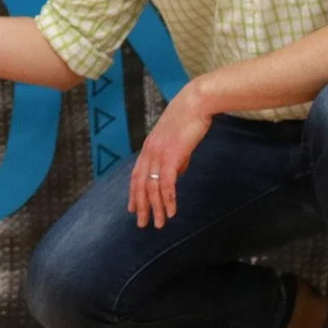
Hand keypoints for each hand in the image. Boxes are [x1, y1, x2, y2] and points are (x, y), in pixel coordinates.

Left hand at [127, 83, 215, 227]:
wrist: (195, 103)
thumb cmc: (189, 120)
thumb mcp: (177, 142)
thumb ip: (176, 159)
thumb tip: (178, 173)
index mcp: (148, 148)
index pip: (136, 175)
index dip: (134, 194)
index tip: (133, 209)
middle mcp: (149, 152)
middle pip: (140, 185)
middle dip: (141, 206)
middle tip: (142, 224)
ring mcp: (159, 154)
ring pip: (153, 187)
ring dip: (156, 208)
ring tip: (159, 224)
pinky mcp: (171, 156)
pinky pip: (167, 183)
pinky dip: (168, 199)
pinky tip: (171, 212)